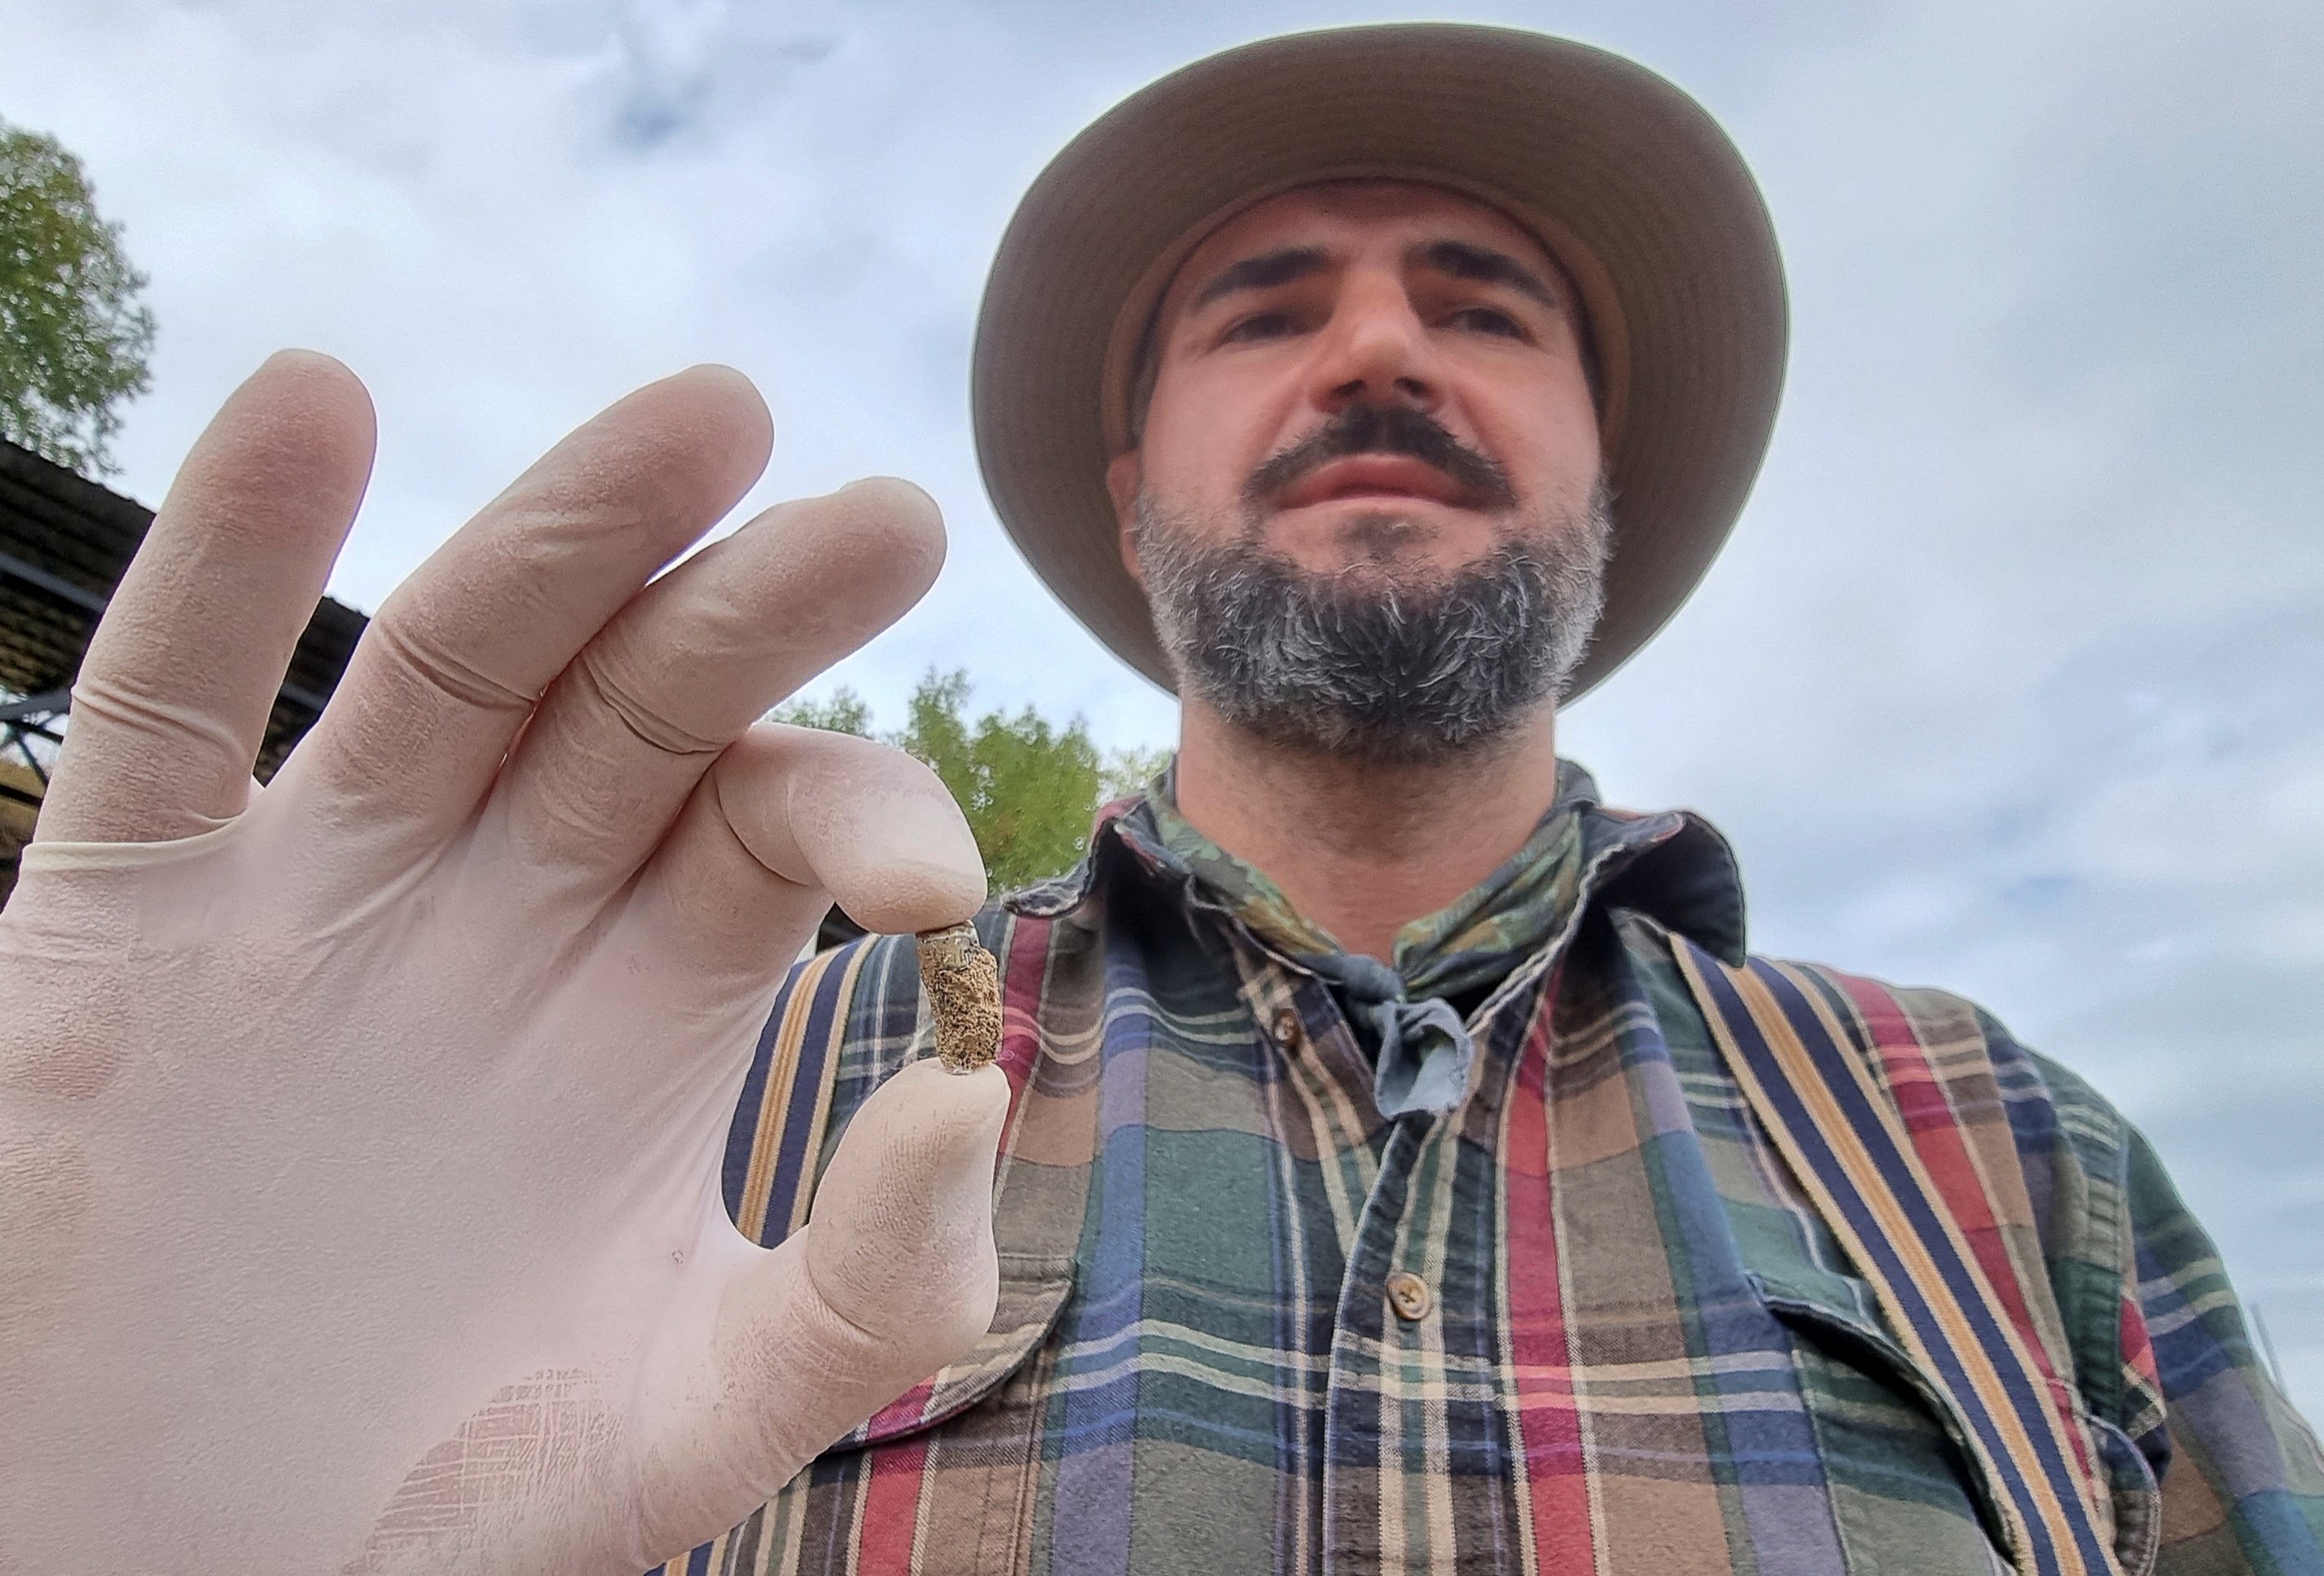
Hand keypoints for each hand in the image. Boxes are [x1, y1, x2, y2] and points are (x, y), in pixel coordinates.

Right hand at [0, 354, 1010, 1573]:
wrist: (169, 1570)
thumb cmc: (428, 1505)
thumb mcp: (676, 1423)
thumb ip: (852, 1295)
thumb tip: (968, 1100)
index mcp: (654, 988)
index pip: (775, 815)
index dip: (862, 809)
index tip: (931, 884)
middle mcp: (506, 902)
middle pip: (643, 698)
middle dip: (754, 608)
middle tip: (891, 523)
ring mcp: (316, 889)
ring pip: (451, 663)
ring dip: (569, 533)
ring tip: (708, 420)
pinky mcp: (127, 916)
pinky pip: (168, 707)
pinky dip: (223, 555)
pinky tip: (311, 399)